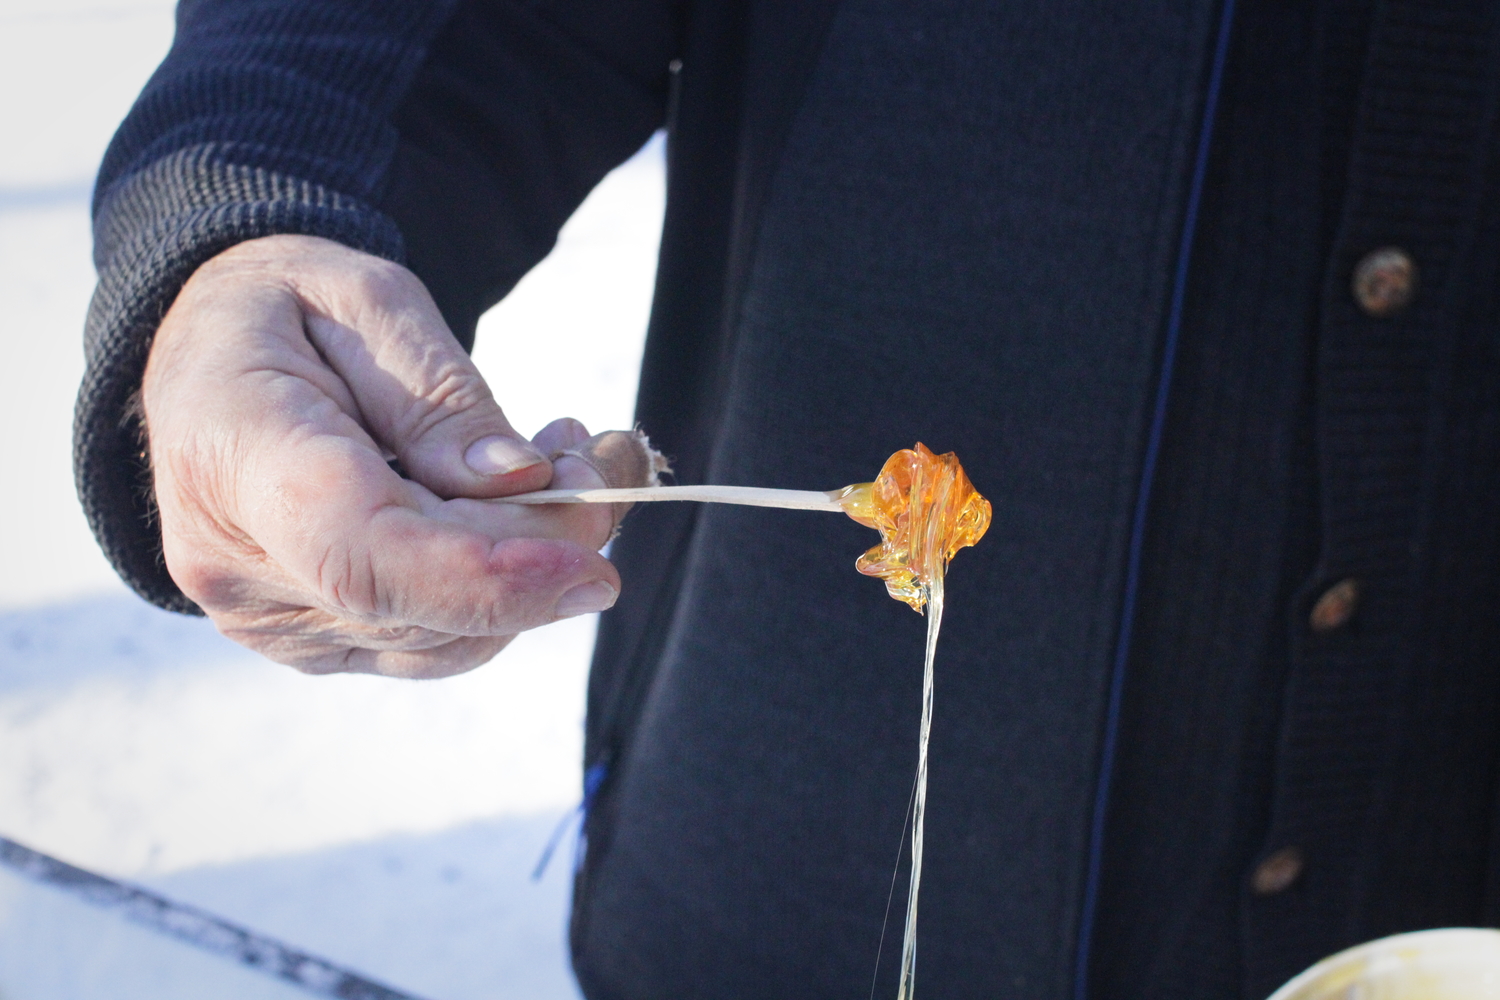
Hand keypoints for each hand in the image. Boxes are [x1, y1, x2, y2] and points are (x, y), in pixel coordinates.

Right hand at [141, 235, 620, 677]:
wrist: (206, 354)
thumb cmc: (288, 309)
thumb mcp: (369, 300)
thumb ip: (441, 395)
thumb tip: (524, 481)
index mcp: (233, 451)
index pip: (361, 550)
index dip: (484, 575)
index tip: (593, 562)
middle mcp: (234, 560)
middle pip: (421, 600)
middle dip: (544, 545)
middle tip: (610, 454)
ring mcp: (266, 617)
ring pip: (444, 636)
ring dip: (533, 564)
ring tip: (562, 456)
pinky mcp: (309, 641)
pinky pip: (433, 643)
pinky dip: (500, 590)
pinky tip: (519, 508)